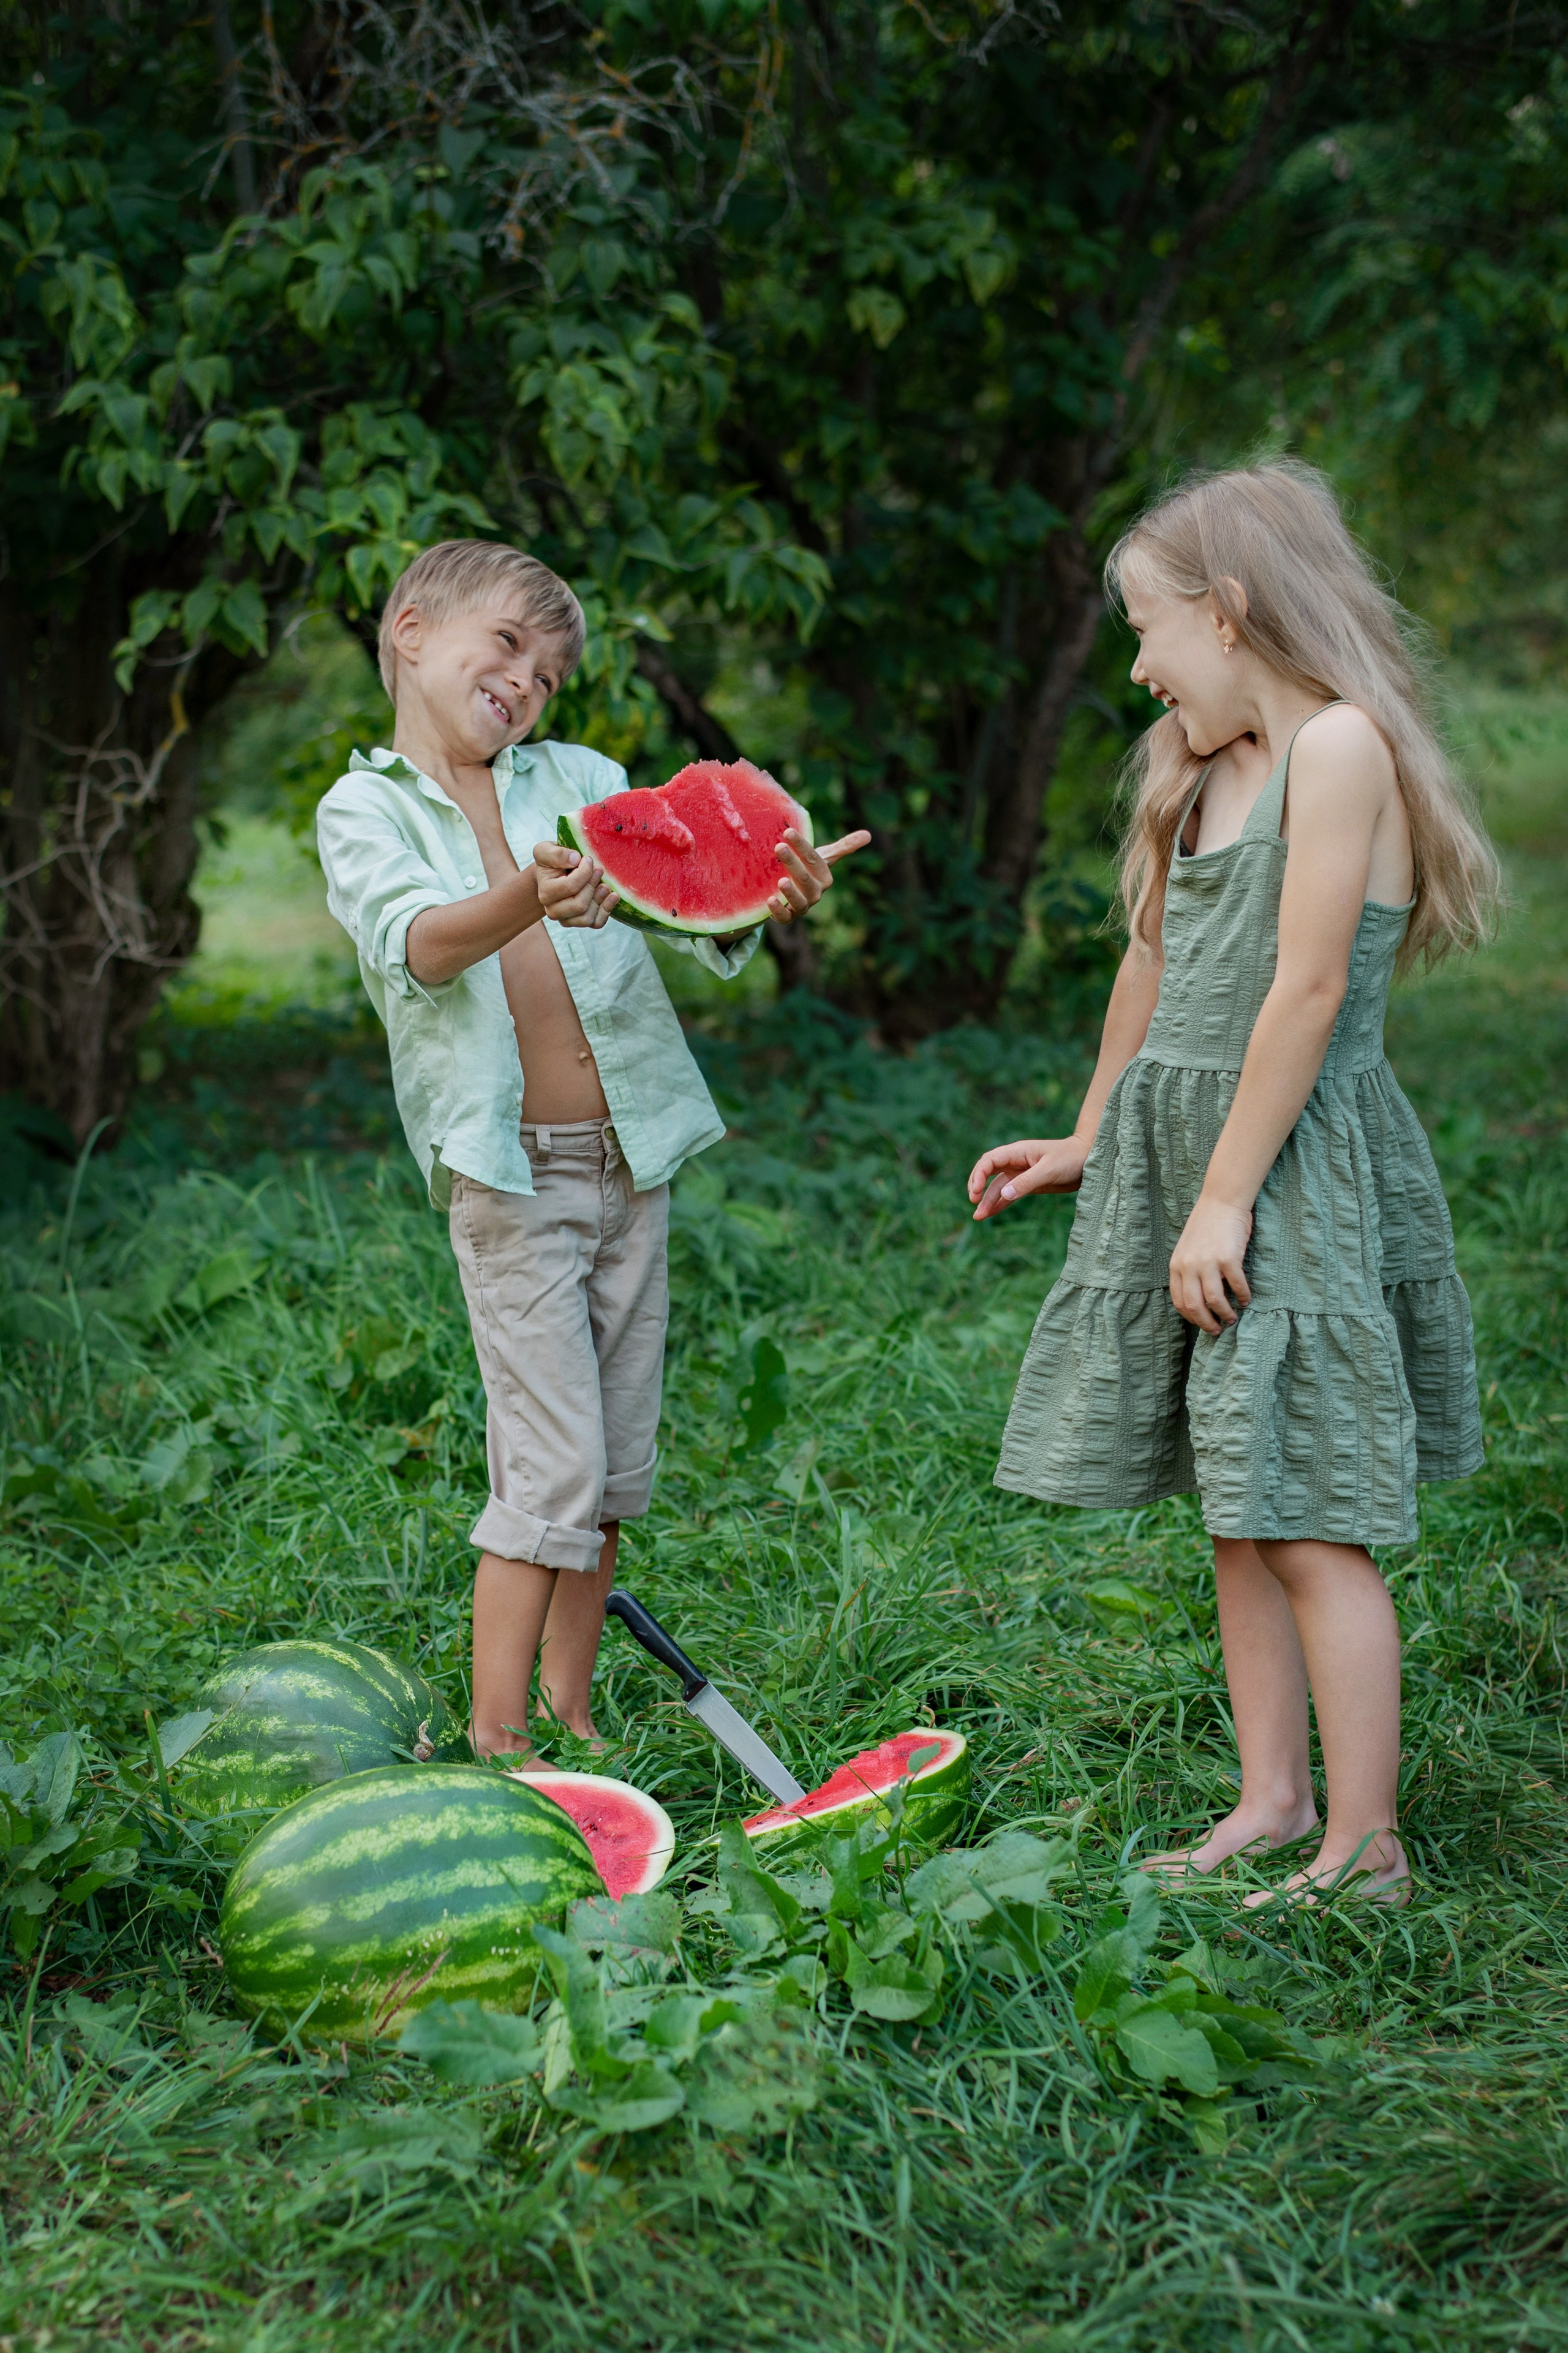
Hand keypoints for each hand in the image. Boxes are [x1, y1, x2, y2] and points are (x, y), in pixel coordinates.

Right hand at [535, 840, 618, 928]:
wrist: (554, 874)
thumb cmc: (552, 862)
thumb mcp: (546, 850)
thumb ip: (556, 853)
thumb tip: (574, 859)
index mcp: (545, 893)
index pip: (570, 887)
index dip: (584, 872)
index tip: (588, 859)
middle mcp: (553, 910)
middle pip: (580, 906)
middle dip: (592, 885)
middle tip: (599, 869)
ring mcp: (566, 919)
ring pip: (587, 918)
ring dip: (600, 899)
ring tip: (605, 884)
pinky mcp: (580, 922)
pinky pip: (596, 923)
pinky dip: (607, 910)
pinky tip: (612, 896)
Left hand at [767, 828, 871, 923]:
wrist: (793, 893)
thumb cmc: (809, 871)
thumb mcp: (825, 858)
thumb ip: (844, 847)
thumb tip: (868, 835)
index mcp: (824, 878)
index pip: (815, 860)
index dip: (802, 846)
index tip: (788, 832)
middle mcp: (816, 893)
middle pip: (806, 879)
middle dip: (793, 863)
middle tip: (779, 847)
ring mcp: (802, 907)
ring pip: (800, 901)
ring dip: (791, 892)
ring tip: (781, 881)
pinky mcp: (788, 917)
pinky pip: (785, 918)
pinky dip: (778, 911)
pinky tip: (770, 900)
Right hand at [967, 1137, 1088, 1220]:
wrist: (1089, 1160)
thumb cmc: (1070, 1159)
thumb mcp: (1048, 1170)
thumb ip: (1026, 1182)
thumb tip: (1004, 1194)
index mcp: (1017, 1152)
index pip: (989, 1161)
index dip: (979, 1175)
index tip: (976, 1192)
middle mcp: (1016, 1161)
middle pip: (988, 1172)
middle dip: (978, 1187)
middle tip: (974, 1203)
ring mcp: (1021, 1173)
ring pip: (998, 1187)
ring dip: (988, 1200)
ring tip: (978, 1217)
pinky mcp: (1029, 1184)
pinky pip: (1010, 1194)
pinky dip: (1000, 1204)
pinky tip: (991, 1214)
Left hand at [1168, 1195, 1252, 1332]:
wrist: (1221, 1202)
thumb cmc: (1206, 1226)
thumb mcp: (1187, 1250)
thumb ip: (1189, 1271)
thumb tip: (1200, 1298)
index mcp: (1176, 1266)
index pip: (1179, 1301)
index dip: (1192, 1318)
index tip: (1203, 1324)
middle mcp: (1189, 1266)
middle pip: (1195, 1306)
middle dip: (1207, 1323)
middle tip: (1217, 1330)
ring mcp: (1208, 1262)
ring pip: (1215, 1300)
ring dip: (1225, 1314)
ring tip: (1232, 1318)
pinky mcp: (1228, 1258)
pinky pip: (1237, 1285)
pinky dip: (1243, 1297)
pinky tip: (1246, 1300)